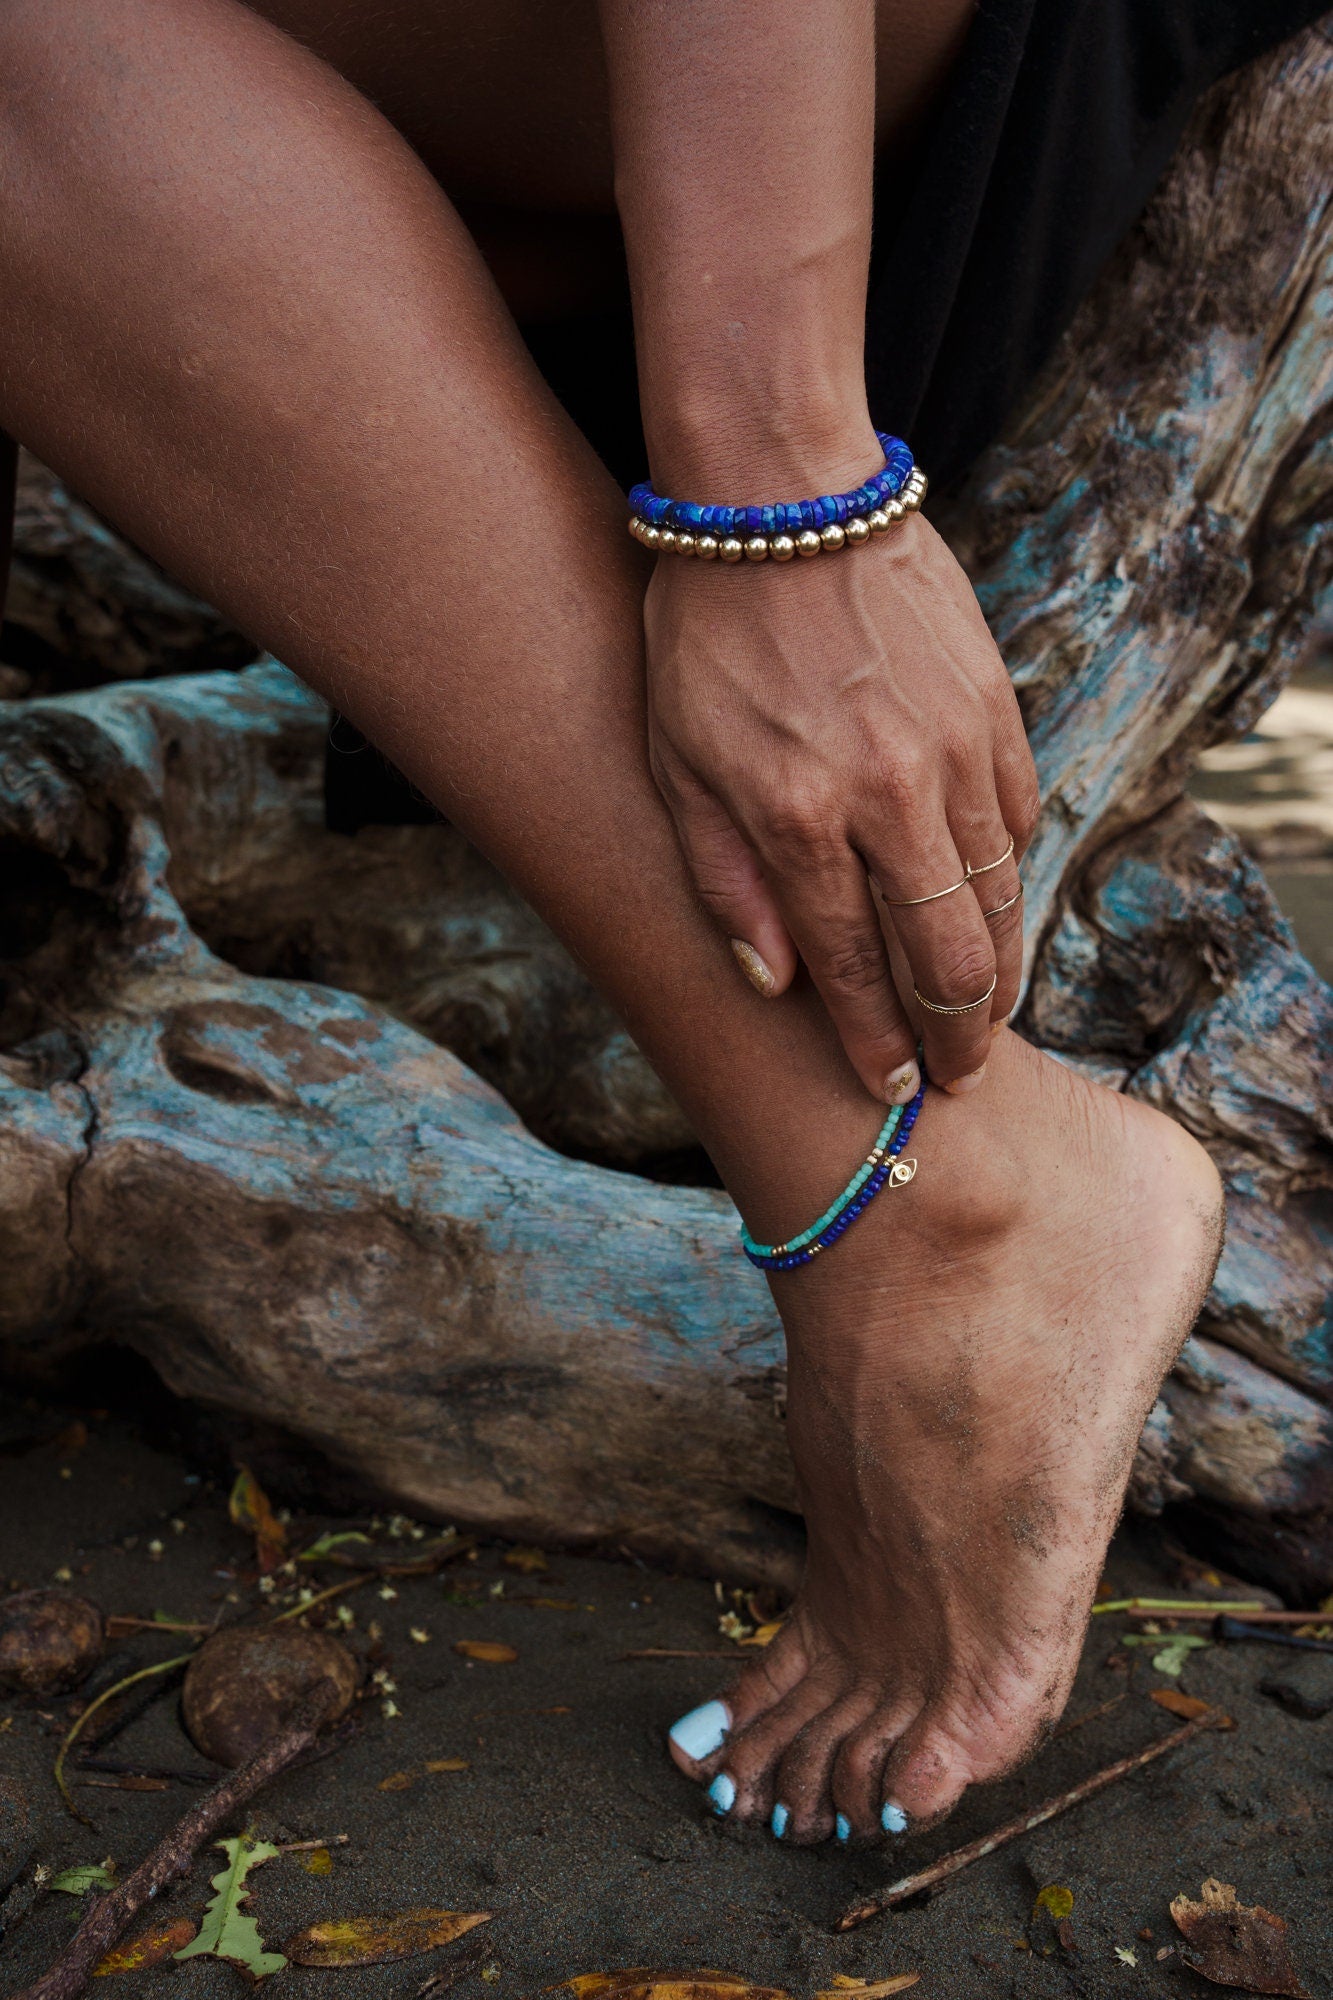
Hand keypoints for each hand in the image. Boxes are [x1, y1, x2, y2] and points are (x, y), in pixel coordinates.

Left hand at [643, 510, 1040, 1096]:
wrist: (781, 496)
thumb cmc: (706, 634)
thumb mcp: (677, 763)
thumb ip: (726, 880)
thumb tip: (777, 984)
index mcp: (796, 815)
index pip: (850, 967)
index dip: (877, 1042)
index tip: (893, 1089)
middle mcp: (886, 793)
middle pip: (945, 951)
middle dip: (958, 1032)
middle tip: (961, 1074)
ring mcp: (950, 748)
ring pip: (995, 895)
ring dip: (997, 971)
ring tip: (987, 1016)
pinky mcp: (992, 707)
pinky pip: (1017, 819)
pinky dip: (1008, 878)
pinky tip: (992, 910)